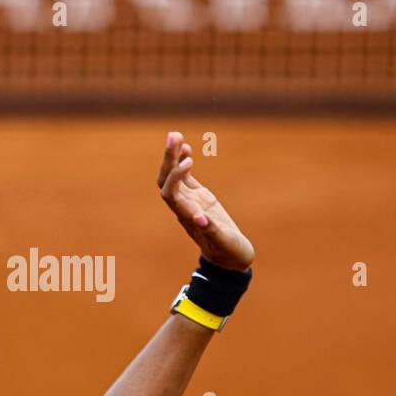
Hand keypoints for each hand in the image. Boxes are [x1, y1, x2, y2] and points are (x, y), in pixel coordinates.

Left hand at [158, 132, 254, 270]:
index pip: (170, 193)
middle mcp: (184, 207)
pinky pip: (185, 177)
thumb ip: (212, 231)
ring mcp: (190, 201)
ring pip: (174, 177)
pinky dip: (183, 161)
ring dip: (173, 157)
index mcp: (187, 217)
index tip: (190, 161)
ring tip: (175, 135)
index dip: (174, 176)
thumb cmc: (229, 253)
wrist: (230, 260)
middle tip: (173, 136)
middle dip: (168, 160)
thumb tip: (199, 218)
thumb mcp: (224, 243)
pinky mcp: (198, 197)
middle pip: (166, 181)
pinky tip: (185, 147)